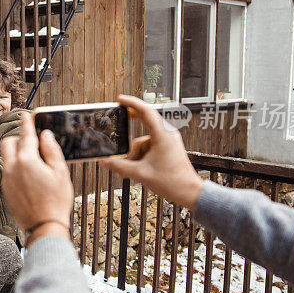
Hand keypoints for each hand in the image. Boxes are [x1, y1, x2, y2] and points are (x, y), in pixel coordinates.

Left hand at [0, 113, 73, 244]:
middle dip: (19, 139)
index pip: (25, 134)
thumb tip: (45, 136)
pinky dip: (17, 168)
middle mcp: (12, 168)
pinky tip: (31, 177)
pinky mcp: (6, 190)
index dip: (27, 123)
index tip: (27, 116)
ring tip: (35, 162)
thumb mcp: (60, 172)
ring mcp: (7, 179)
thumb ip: (51, 150)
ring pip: (7, 158)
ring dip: (17, 154)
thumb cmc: (55, 202)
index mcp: (26, 160)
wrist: (44, 227)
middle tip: (33, 144)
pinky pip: (8, 171)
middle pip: (9, 143)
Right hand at [99, 95, 202, 209]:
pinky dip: (140, 156)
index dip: (132, 103)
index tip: (120, 100)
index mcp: (163, 136)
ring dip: (134, 154)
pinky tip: (136, 169)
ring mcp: (168, 142)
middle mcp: (167, 135)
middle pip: (145, 123)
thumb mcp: (140, 174)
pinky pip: (148, 147)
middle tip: (120, 118)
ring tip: (130, 170)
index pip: (146, 112)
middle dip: (130, 126)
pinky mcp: (167, 149)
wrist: (188, 192)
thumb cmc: (172, 182)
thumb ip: (120, 167)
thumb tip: (105, 162)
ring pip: (143, 141)